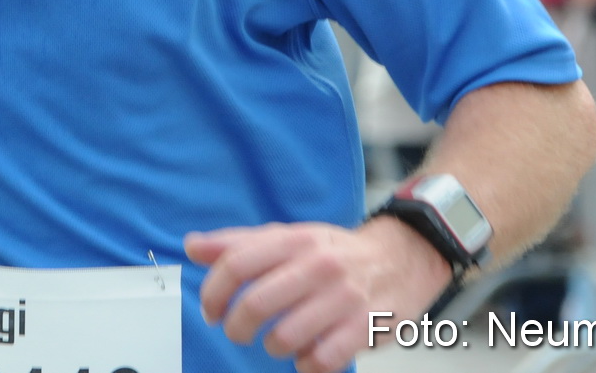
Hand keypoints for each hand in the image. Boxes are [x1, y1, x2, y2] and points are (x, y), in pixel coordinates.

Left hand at [186, 217, 450, 371]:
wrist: (403, 258)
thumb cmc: (336, 252)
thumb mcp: (289, 236)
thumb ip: (239, 243)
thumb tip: (192, 246)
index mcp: (293, 240)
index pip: (236, 263)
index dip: (213, 292)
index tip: (211, 310)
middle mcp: (317, 265)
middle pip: (255, 304)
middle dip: (237, 327)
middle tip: (238, 332)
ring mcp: (342, 297)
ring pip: (284, 337)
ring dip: (272, 347)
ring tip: (278, 341)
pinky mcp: (364, 327)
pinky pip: (320, 360)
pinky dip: (306, 365)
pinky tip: (308, 355)